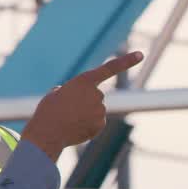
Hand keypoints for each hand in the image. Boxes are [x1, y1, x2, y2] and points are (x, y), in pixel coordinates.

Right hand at [21, 51, 143, 159]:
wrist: (47, 134)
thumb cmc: (47, 112)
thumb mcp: (54, 95)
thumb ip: (67, 91)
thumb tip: (69, 95)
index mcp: (84, 81)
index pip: (109, 68)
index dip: (126, 61)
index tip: (140, 54)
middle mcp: (97, 94)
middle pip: (95, 96)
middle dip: (84, 102)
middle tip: (67, 110)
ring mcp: (100, 110)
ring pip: (95, 111)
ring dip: (84, 115)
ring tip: (68, 120)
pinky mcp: (101, 125)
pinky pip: (95, 123)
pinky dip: (86, 126)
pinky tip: (74, 129)